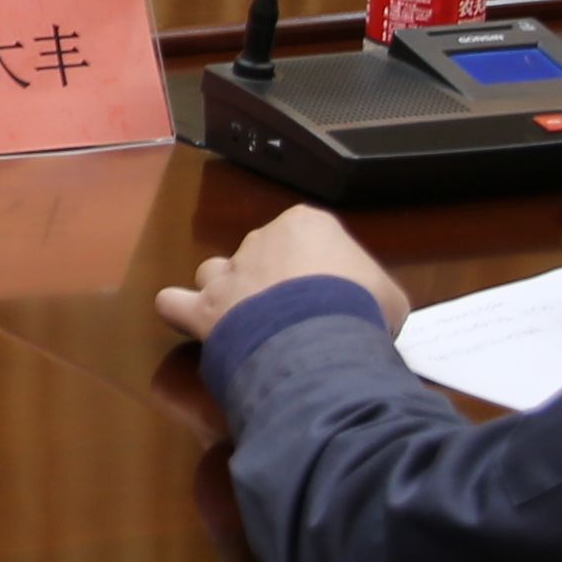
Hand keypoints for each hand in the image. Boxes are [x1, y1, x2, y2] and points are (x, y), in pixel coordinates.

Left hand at [154, 205, 405, 346]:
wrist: (321, 336)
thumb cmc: (361, 308)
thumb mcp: (388, 297)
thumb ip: (373, 294)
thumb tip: (371, 313)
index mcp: (306, 225)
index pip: (308, 238)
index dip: (317, 269)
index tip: (331, 297)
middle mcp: (259, 241)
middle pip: (260, 254)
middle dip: (273, 281)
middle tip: (295, 318)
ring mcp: (228, 273)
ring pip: (214, 271)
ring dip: (226, 291)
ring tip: (246, 321)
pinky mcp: (203, 309)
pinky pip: (173, 302)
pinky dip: (180, 311)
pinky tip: (193, 323)